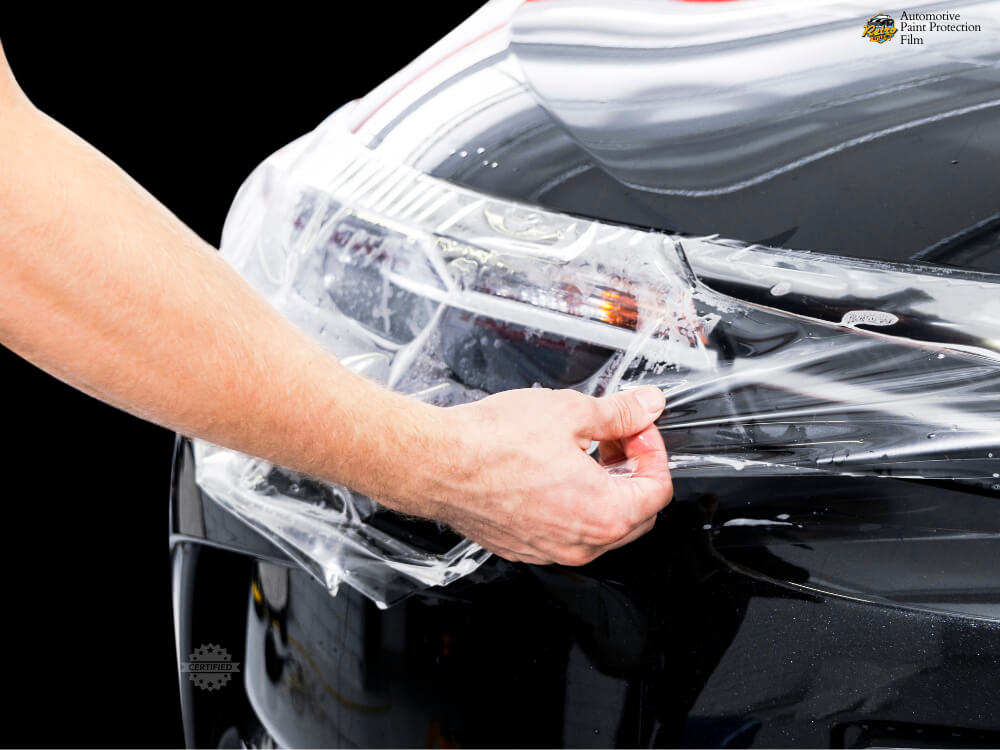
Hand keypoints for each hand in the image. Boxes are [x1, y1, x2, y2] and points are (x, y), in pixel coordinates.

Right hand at [426, 386, 671, 565]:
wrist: (436, 462)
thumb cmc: (492, 443)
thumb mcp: (570, 412)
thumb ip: (620, 413)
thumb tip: (645, 407)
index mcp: (603, 514)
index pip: (658, 490)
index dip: (653, 450)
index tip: (637, 428)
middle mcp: (580, 544)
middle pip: (637, 515)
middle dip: (633, 471)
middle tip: (616, 437)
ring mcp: (550, 551)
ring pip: (601, 526)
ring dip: (605, 489)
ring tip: (583, 450)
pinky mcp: (524, 548)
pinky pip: (566, 532)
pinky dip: (573, 504)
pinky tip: (555, 470)